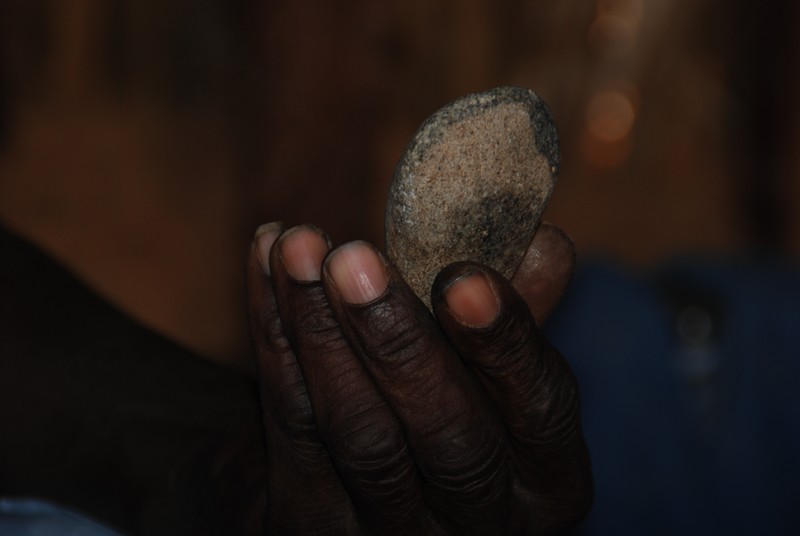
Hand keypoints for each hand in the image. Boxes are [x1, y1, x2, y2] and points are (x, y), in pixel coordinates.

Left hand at [246, 222, 590, 533]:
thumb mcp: (486, 367)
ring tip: (298, 248)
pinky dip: (275, 333)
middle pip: (449, 439)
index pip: (542, 411)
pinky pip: (291, 421)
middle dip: (399, 342)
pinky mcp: (308, 522)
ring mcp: (389, 534)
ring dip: (322, 328)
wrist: (341, 478)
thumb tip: (544, 246)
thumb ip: (511, 316)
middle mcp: (476, 524)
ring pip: (359, 432)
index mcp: (544, 482)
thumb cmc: (434, 403)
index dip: (506, 344)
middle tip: (355, 260)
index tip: (463, 278)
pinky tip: (266, 262)